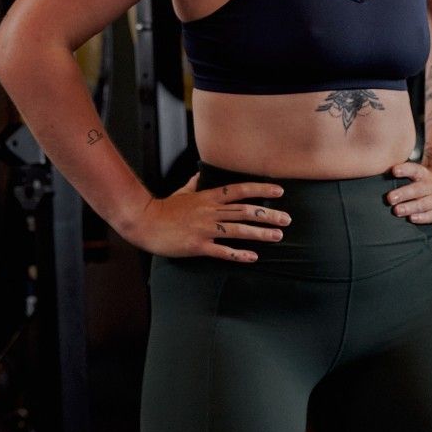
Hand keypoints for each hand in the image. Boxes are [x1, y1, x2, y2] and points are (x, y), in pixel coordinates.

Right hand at [122, 173, 291, 261]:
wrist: (144, 222)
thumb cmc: (163, 208)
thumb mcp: (181, 192)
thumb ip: (194, 184)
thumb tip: (200, 175)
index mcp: (208, 197)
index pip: (240, 190)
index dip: (261, 190)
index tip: (279, 191)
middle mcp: (210, 212)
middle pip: (245, 211)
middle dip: (268, 214)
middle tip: (287, 219)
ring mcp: (205, 229)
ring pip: (238, 230)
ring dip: (260, 233)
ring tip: (278, 236)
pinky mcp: (198, 246)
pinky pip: (222, 251)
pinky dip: (238, 254)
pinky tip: (253, 257)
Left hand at [386, 158, 431, 223]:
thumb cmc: (423, 183)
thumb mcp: (417, 175)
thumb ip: (403, 174)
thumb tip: (379, 171)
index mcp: (426, 174)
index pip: (415, 170)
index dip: (405, 170)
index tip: (393, 171)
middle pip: (418, 189)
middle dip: (403, 194)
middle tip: (390, 198)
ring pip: (424, 203)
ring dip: (410, 207)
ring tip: (397, 210)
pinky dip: (422, 218)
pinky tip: (412, 218)